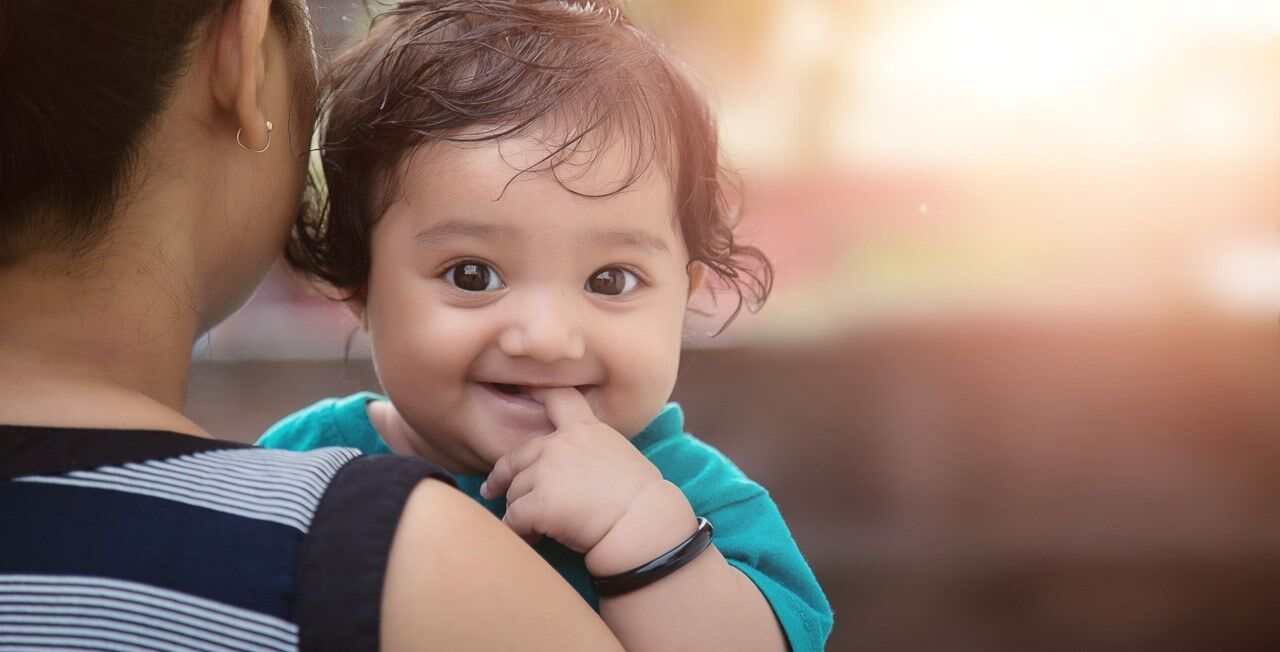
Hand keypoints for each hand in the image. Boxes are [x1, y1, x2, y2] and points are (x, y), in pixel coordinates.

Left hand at [480, 387, 695, 574]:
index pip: (557, 398)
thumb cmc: (640, 497)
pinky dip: (520, 531)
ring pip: (514, 492)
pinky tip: (535, 539)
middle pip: (515, 457)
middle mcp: (559, 444)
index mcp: (584, 429)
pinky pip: (514, 519)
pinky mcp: (539, 503)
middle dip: (501, 476)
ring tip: (536, 528)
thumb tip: (570, 468)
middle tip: (493, 490)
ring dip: (519, 511)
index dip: (535, 393)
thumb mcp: (618, 454)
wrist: (643, 523)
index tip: (519, 392)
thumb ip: (589, 450)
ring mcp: (546, 472)